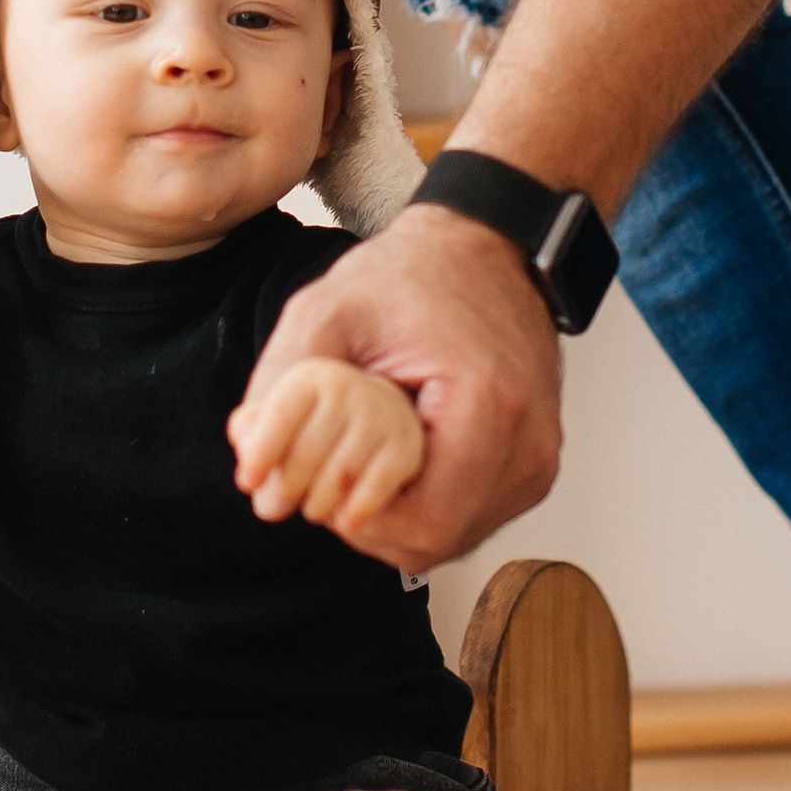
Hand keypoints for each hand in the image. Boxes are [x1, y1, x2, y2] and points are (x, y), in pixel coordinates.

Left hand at [230, 203, 562, 570]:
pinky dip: (426, 503)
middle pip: (437, 542)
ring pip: (455, 538)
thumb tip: (251, 469)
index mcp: (487, 405)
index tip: (319, 484)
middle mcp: (528, 442)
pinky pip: (472, 516)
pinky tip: (398, 459)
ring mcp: (538, 457)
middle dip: (369, 524)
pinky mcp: (534, 464)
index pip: (423, 524)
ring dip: (396, 517)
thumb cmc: (413, 275)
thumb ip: (280, 390)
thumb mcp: (325, 313)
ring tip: (363, 460)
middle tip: (330, 474)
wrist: (486, 248)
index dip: (357, 522)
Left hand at [232, 355, 425, 546]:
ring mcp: (384, 416)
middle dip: (288, 487)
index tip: (247, 482)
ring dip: (319, 505)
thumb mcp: (277, 412)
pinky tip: (344, 521)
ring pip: (338, 479)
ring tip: (315, 506)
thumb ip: (253, 437)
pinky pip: (375, 490)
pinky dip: (356, 512)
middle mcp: (351, 387)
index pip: (279, 416)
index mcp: (313, 376)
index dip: (259, 453)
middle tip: (287, 498)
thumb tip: (261, 492)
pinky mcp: (407, 447)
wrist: (378, 408)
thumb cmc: (314, 420)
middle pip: (305, 456)